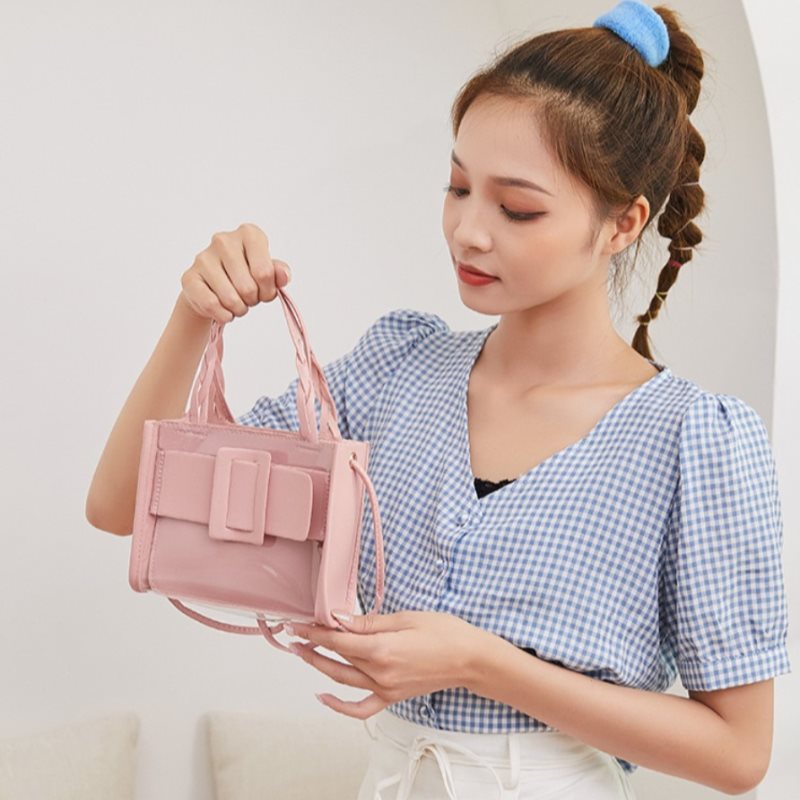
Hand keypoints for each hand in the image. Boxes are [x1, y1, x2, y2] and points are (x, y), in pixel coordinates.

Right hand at [178, 223, 291, 323]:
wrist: (215, 287)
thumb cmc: (246, 277)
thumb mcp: (267, 273)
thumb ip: (279, 273)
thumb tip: (283, 275)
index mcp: (249, 234)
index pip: (265, 273)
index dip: (268, 290)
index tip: (265, 290)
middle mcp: (224, 240)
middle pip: (248, 287)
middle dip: (253, 300)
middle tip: (249, 297)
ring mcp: (203, 257)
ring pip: (230, 298)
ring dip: (239, 309)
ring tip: (237, 303)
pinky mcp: (189, 277)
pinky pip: (211, 305)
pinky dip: (223, 315)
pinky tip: (223, 310)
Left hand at [284, 610, 486, 719]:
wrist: (471, 658)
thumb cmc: (445, 632)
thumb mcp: (406, 617)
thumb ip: (369, 622)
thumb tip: (339, 619)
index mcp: (382, 649)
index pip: (338, 640)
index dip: (315, 631)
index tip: (298, 623)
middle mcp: (380, 673)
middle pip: (337, 658)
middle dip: (312, 645)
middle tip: (294, 633)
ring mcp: (385, 688)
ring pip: (343, 679)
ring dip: (319, 666)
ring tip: (302, 653)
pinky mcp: (392, 696)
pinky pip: (361, 708)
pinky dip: (340, 706)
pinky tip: (324, 696)